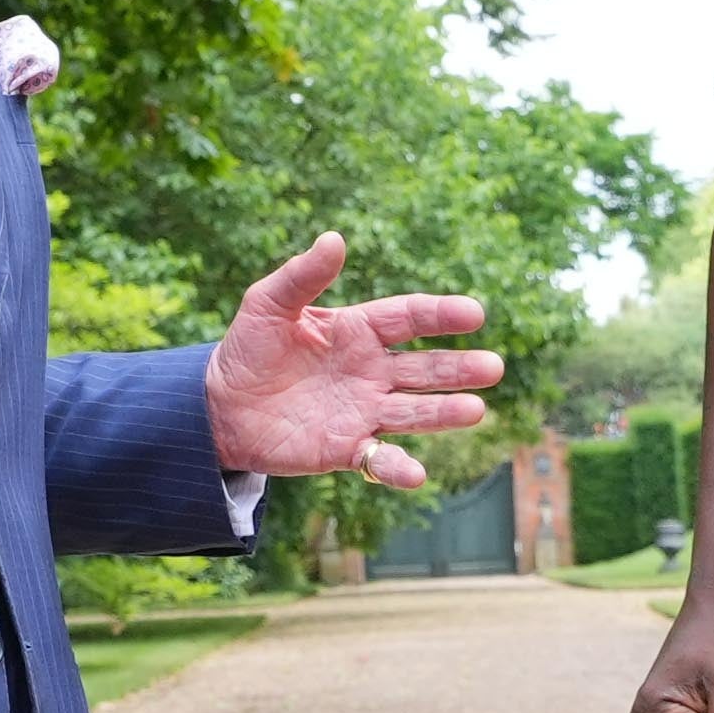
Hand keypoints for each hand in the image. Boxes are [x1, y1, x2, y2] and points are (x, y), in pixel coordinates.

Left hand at [200, 230, 498, 487]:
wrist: (220, 407)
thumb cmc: (246, 350)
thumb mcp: (267, 304)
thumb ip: (303, 276)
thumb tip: (334, 239)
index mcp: (358, 331)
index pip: (409, 319)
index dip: (442, 316)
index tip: (475, 313)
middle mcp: (371, 372)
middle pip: (425, 369)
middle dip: (459, 369)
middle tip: (493, 367)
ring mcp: (363, 411)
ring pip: (414, 413)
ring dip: (445, 414)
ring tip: (476, 410)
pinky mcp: (346, 449)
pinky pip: (379, 459)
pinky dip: (398, 468)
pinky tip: (417, 474)